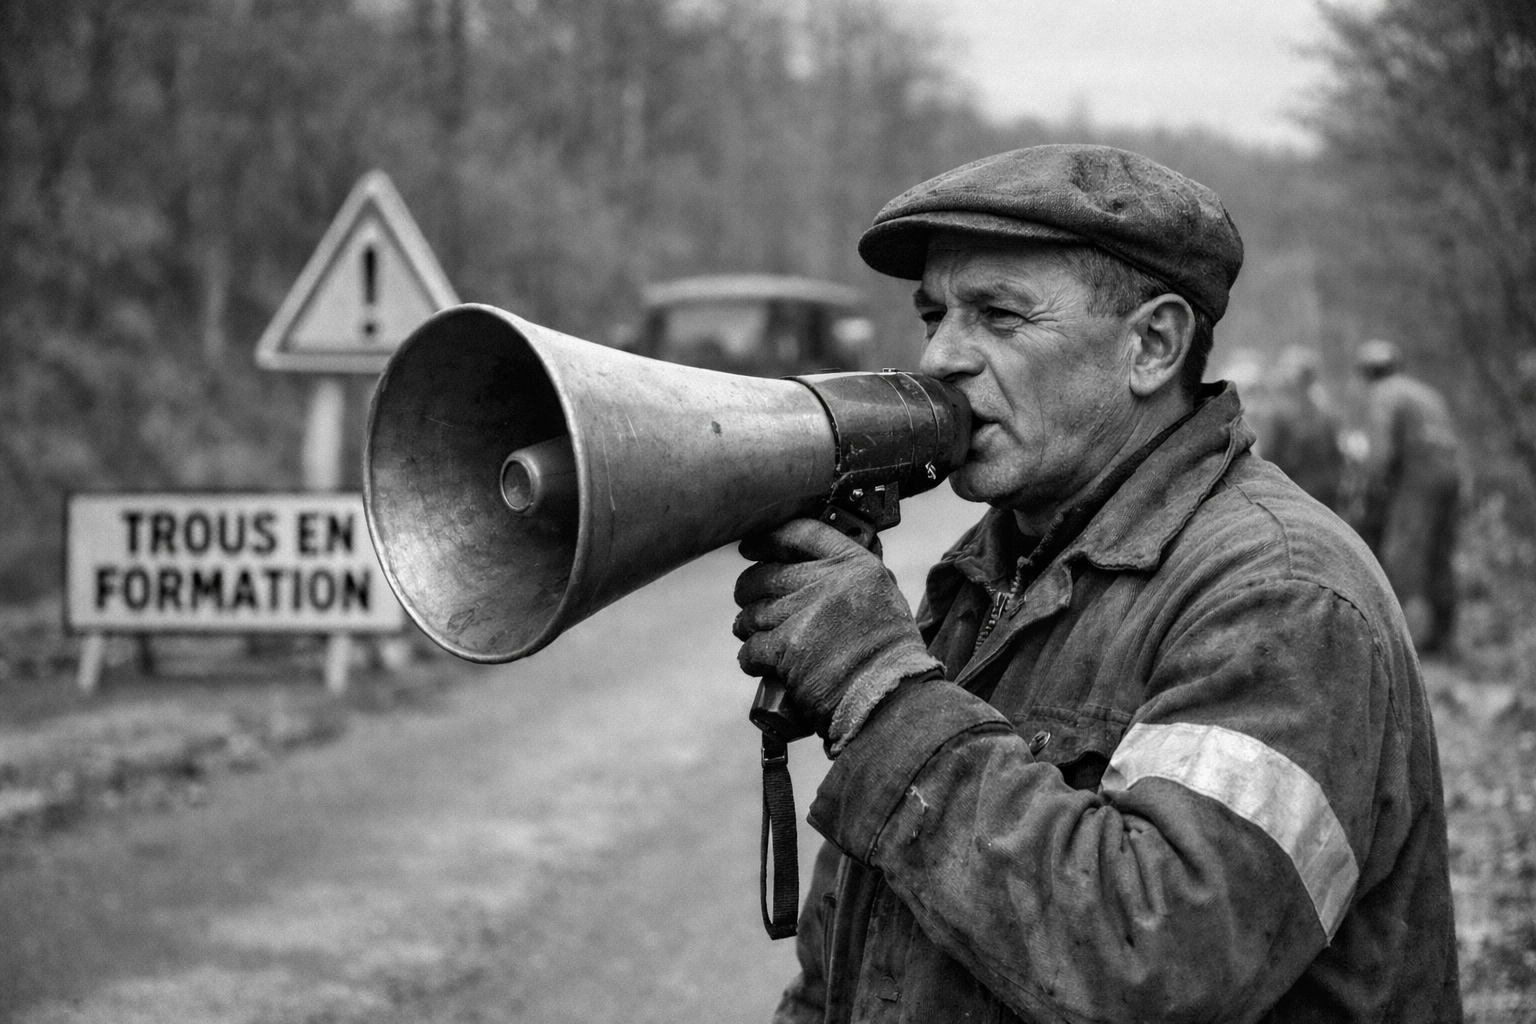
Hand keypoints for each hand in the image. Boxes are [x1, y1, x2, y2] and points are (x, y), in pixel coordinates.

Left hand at [734, 518, 941, 752]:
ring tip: (752, 634)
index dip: (768, 538)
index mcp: (855, 564)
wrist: (892, 697)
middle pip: (767, 574)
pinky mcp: (788, 647)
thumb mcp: (883, 597)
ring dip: (747, 625)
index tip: (750, 546)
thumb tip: (814, 568)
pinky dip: (749, 657)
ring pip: (754, 611)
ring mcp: (806, 613)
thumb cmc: (891, 655)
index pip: (801, 533)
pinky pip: (751, 646)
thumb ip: (851, 578)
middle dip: (749, 588)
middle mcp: (829, 582)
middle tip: (747, 600)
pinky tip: (756, 663)